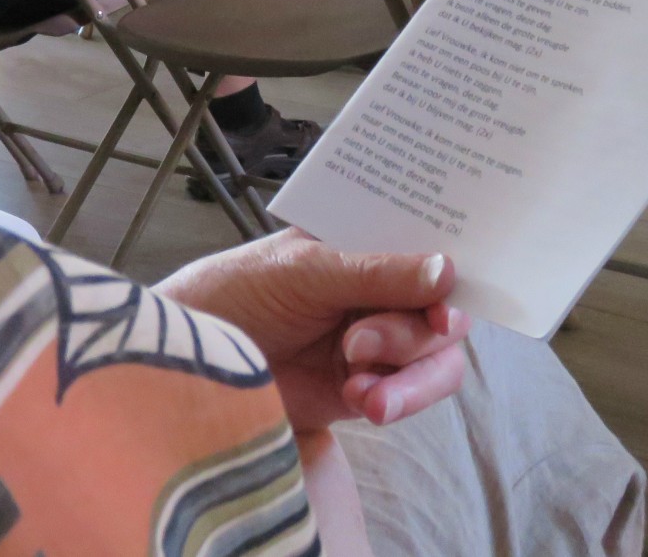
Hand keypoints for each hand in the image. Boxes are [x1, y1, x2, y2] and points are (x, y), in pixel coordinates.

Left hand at [157, 229, 469, 433]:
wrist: (194, 359)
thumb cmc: (240, 291)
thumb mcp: (307, 271)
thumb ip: (378, 273)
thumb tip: (449, 271)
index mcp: (369, 247)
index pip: (433, 254)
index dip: (452, 278)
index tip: (445, 305)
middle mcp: (381, 293)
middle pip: (444, 314)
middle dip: (414, 333)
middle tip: (363, 341)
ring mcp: (375, 343)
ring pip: (436, 361)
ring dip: (412, 378)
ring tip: (365, 389)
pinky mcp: (362, 389)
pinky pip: (406, 396)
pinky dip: (394, 401)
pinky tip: (359, 399)